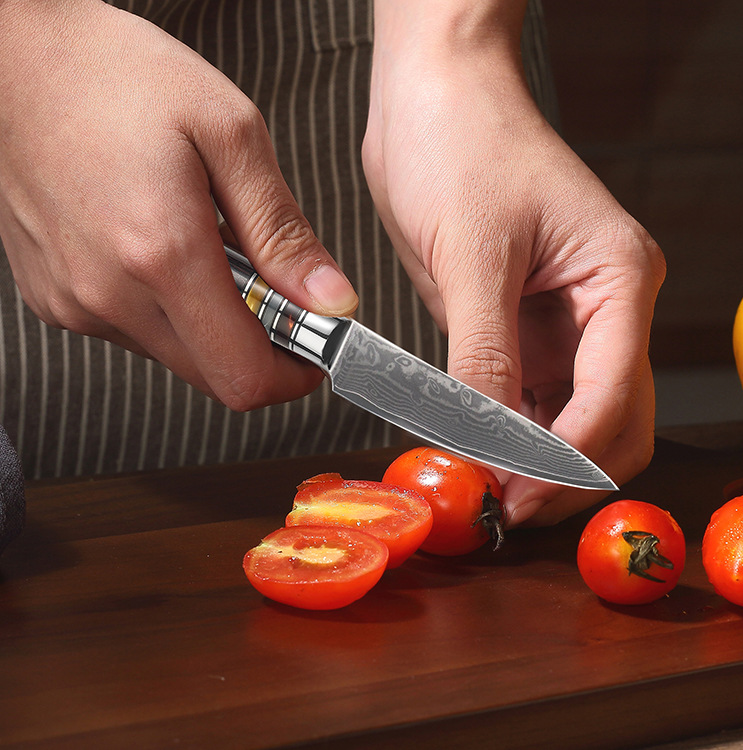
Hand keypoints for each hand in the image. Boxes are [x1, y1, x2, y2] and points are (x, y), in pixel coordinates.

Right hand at [0, 0, 357, 409]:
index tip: (315, 351)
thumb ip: (282, 233)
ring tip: (210, 253)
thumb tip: (330, 301)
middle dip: (259, 349)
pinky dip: (168, 309)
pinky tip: (163, 252)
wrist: (16, 59)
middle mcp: (110, 293)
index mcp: (163, 252)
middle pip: (213, 377)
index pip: (243, 376)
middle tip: (275, 295)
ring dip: (211, 325)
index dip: (292, 377)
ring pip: (176, 356)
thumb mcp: (231, 135)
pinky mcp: (55, 299)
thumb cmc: (117, 78)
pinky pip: (135, 333)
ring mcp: (75, 301)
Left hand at [364, 1, 665, 525]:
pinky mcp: (517, 326)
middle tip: (502, 507)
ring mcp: (559, 322)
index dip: (566, 459)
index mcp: (617, 280)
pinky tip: (471, 447)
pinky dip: (502, 431)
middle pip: (608, 422)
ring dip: (531, 460)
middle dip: (562, 472)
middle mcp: (601, 308)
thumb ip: (482, 351)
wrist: (433, 100)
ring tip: (482, 487)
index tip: (514, 496)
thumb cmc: (464, 143)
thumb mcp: (472, 253)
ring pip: (565, 418)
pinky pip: (521, 397)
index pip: (613, 396)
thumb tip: (484, 437)